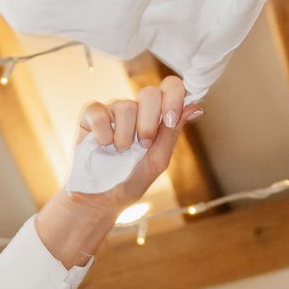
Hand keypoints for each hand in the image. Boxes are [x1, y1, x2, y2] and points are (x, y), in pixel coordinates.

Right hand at [36, 77, 202, 268]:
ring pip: (125, 106)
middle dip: (148, 123)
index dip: (174, 97)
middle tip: (142, 146)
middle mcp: (136, 109)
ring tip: (119, 152)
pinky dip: (103, 133)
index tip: (170, 120)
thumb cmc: (130, 181)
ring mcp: (113, 111)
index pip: (170, 88)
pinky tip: (102, 145)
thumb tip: (196, 108)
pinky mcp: (91, 116)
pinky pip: (100, 112)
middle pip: (149, 93)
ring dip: (125, 136)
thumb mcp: (157, 161)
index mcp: (155, 116)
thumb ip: (172, 132)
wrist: (101, 200)